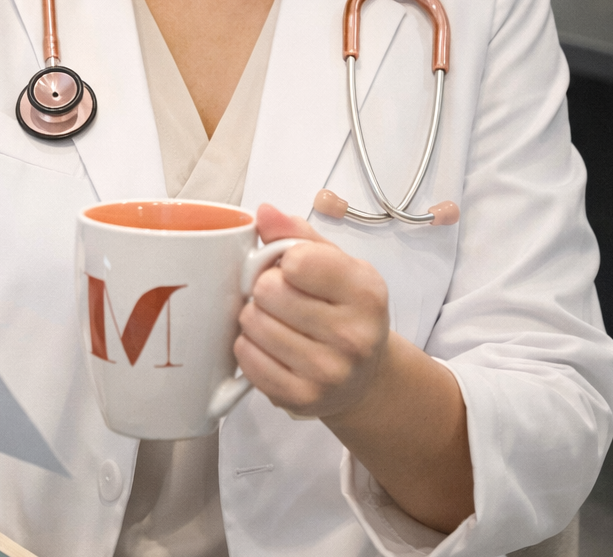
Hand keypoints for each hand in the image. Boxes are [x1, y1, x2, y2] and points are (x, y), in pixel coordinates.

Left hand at [236, 205, 472, 533]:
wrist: (366, 377)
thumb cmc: (344, 309)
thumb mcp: (335, 263)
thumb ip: (297, 233)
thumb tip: (264, 213)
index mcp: (366, 292)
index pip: (297, 260)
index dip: (283, 259)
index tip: (292, 268)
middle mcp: (353, 337)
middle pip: (267, 291)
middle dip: (265, 288)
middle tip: (281, 297)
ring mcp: (328, 373)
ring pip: (252, 324)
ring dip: (255, 316)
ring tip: (276, 320)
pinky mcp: (301, 399)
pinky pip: (246, 358)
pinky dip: (249, 347)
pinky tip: (270, 345)